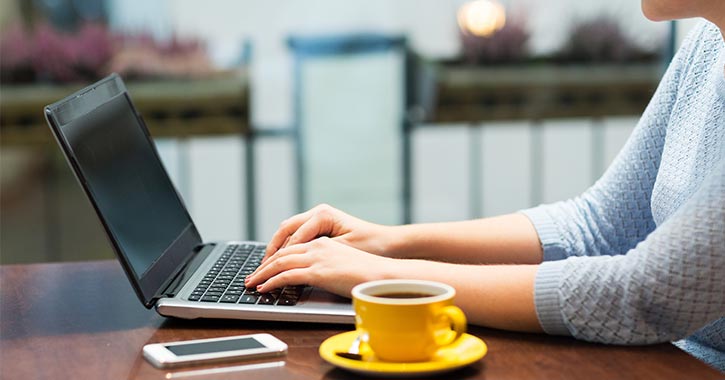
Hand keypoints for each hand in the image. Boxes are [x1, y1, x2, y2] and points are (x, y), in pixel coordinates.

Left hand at [245, 236, 397, 296]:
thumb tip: (314, 276)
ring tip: (252, 283)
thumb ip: (326, 265)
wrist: (384, 274)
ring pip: (280, 263)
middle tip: (251, 276)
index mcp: (324, 242)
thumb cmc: (369, 272)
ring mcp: (318, 257)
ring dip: (262, 274)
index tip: (264, 267)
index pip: (291, 247)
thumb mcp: (343, 263)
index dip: (274, 257)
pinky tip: (264, 288)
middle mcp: (318, 246)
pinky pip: (287, 275)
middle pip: (281, 253)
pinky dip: (272, 282)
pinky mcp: (319, 271)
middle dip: (263, 265)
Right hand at [263, 204, 389, 261]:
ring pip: (287, 232)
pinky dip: (286, 248)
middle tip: (259, 271)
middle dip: (271, 252)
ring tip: (265, 268)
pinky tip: (279, 262)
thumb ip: (318, 255)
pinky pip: (296, 235)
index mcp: (323, 215)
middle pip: (284, 230)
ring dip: (276, 250)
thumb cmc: (371, 246)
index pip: (293, 238)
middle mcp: (318, 212)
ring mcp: (317, 217)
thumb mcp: (343, 252)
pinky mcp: (319, 226)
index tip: (269, 273)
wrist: (388, 242)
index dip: (279, 257)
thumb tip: (292, 264)